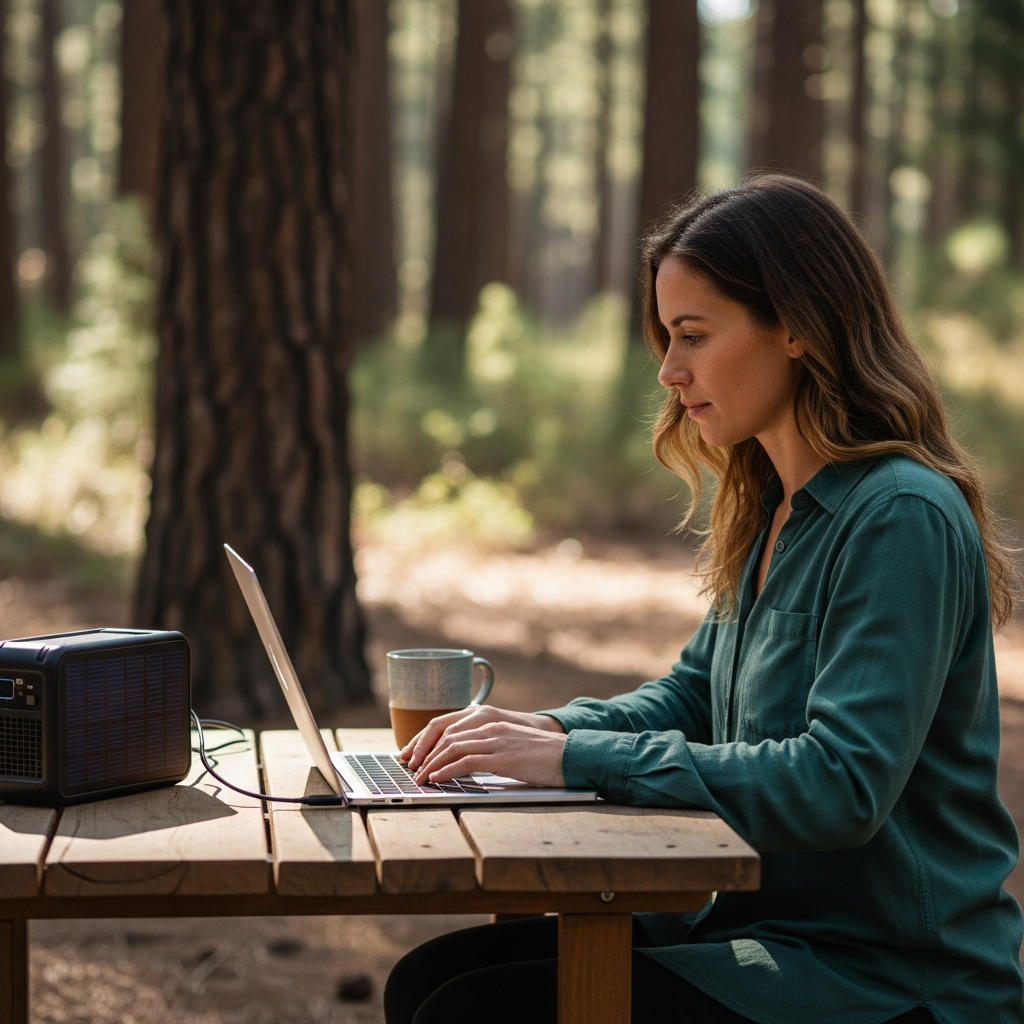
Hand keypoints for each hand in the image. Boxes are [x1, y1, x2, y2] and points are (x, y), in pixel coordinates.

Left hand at [401, 705, 567, 787]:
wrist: (571, 756)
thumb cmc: (542, 756)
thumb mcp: (510, 746)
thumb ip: (488, 748)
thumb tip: (463, 763)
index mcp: (490, 721)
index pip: (447, 725)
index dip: (425, 739)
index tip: (412, 754)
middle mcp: (490, 726)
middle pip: (445, 735)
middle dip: (423, 752)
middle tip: (410, 768)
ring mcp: (497, 740)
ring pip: (452, 748)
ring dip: (431, 764)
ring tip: (419, 778)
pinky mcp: (504, 757)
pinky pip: (467, 761)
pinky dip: (447, 770)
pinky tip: (437, 779)